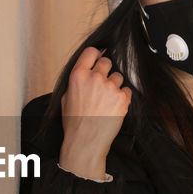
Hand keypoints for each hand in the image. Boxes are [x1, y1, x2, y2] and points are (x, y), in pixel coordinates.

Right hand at [58, 46, 130, 179]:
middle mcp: (94, 78)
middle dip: (106, 71)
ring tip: (106, 101)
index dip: (95, 55)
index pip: (91, 52)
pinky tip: (113, 108)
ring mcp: (110, 87)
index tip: (97, 59)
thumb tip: (84, 73)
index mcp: (78, 76)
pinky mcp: (122, 97)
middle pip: (107, 61)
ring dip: (114, 85)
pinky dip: (122, 97)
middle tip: (102, 85)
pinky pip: (126, 90)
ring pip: (118, 77)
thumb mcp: (66, 98)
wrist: (86, 141)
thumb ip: (76, 81)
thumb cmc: (75, 123)